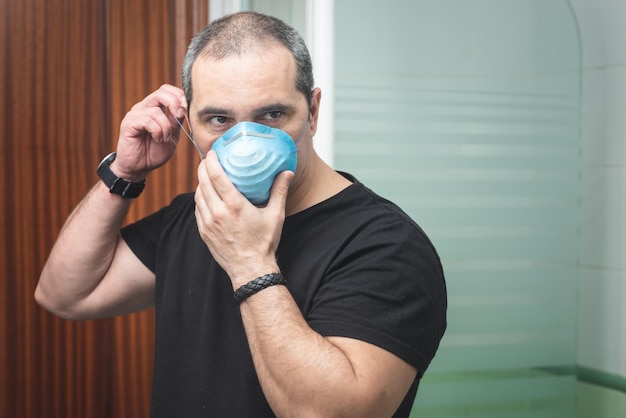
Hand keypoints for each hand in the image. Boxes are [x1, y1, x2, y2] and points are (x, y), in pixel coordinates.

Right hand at [113, 84, 186, 180]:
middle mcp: (143, 108)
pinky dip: (157, 131)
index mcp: (154, 108)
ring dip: (165, 127)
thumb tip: (185, 108)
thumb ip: (177, 122)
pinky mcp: (128, 124)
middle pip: (161, 93)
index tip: (186, 110)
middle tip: (178, 118)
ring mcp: (135, 115)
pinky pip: (147, 120)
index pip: (166, 90)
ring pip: (156, 111)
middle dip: (174, 104)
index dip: (179, 96)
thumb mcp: (172, 136)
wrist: (139, 168)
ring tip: (164, 139)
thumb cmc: (154, 152)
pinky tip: (157, 139)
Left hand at [194, 151, 292, 286]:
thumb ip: (279, 191)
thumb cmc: (264, 243)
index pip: (216, 176)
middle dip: (203, 168)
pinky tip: (207, 195)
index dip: (211, 161)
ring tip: (207, 176)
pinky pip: (197, 209)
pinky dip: (200, 199)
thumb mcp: (275, 216)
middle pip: (203, 182)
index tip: (213, 153)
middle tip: (208, 160)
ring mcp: (208, 223)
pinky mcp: (204, 232)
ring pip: (198, 195)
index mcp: (234, 206)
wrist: (250, 269)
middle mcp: (218, 213)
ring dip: (200, 183)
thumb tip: (287, 172)